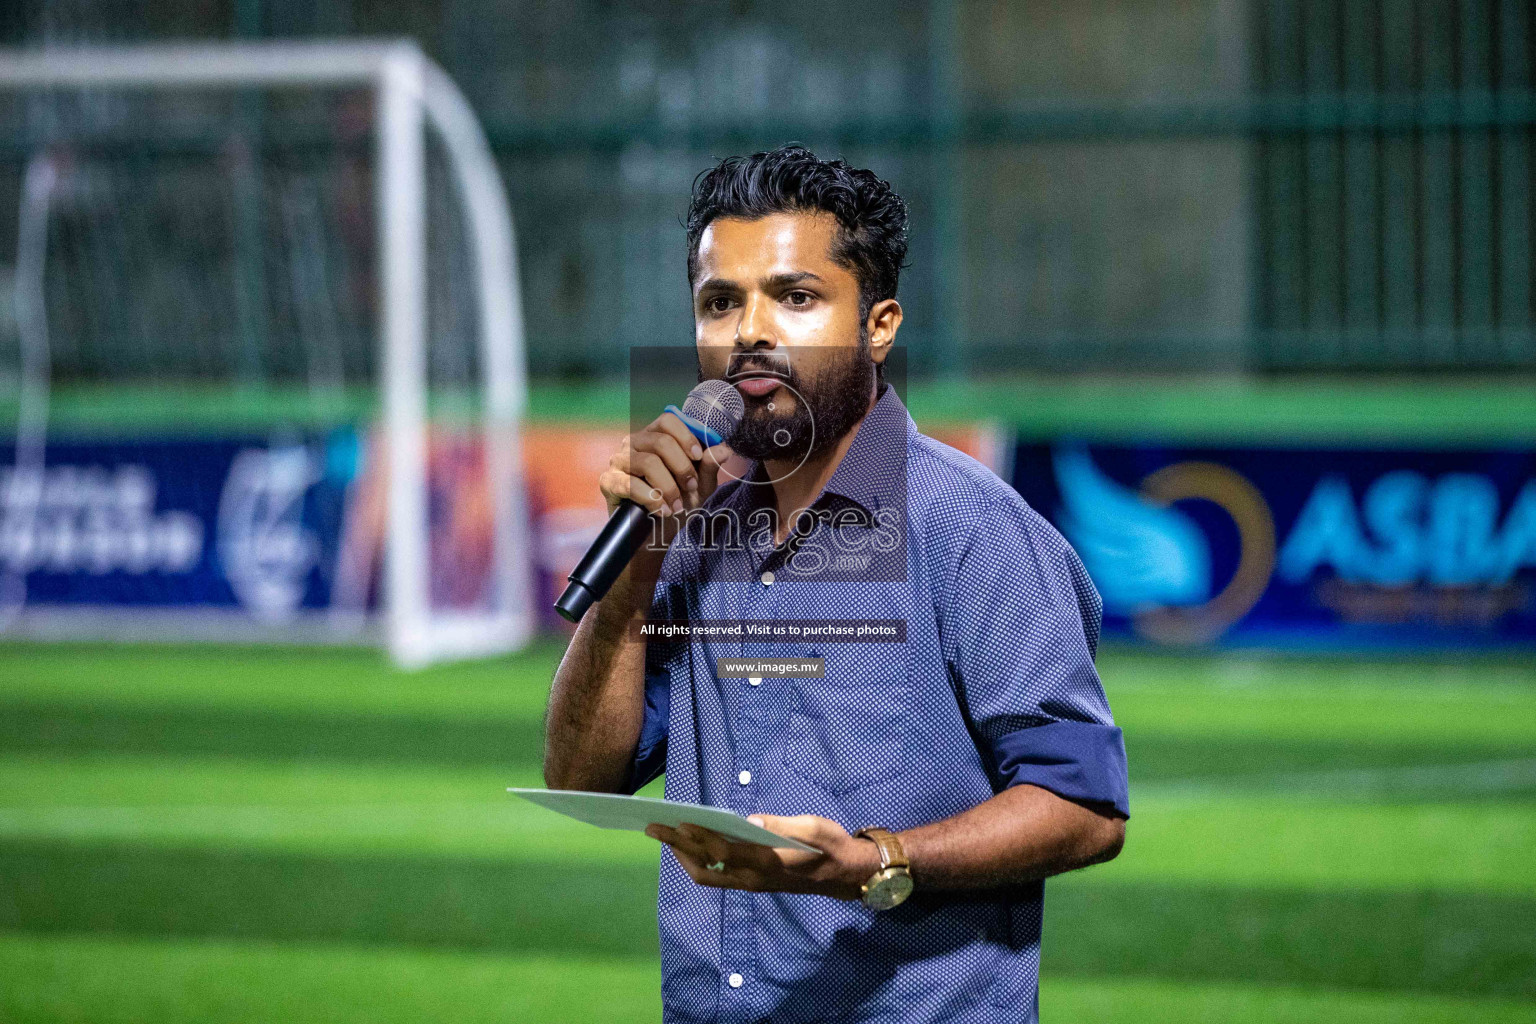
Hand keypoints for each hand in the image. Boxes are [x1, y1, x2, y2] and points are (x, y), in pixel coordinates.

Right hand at [599, 411, 734, 520]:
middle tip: (690, 488)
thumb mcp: (699, 486)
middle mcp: (633, 443)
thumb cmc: (677, 504)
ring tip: (676, 506)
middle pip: (661, 441)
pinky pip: (630, 484)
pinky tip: (661, 511)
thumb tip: (725, 449)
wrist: (655, 536)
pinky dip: (651, 499)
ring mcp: (618, 461)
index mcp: (654, 436)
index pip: (668, 420)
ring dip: (668, 487)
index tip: (698, 457)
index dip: (686, 437)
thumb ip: (709, 466)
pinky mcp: (608, 481)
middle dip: (682, 467)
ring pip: (648, 462)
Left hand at [644, 814, 882, 900]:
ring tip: (666, 837)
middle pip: (706, 865)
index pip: (724, 850)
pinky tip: (692, 846)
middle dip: (678, 847)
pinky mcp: (753, 884)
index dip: (699, 836)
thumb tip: (750, 820)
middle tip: (655, 828)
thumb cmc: (830, 845)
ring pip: (708, 875)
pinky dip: (699, 862)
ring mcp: (752, 884)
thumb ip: (781, 825)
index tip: (679, 820)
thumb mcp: (812, 827)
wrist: (845, 874)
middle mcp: (754, 877)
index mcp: (767, 861)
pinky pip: (718, 877)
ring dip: (684, 857)